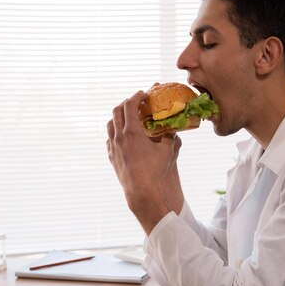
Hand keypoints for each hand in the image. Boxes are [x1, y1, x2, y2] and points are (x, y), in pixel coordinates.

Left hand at [106, 91, 183, 234]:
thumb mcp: (167, 150)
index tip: (143, 94)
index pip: (130, 105)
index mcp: (132, 131)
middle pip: (117, 111)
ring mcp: (113, 147)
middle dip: (126, 103)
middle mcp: (119, 136)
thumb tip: (174, 128)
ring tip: (128, 117)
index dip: (136, 96)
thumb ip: (169, 136)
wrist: (142, 191)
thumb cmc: (156, 170)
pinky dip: (116, 132)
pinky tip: (124, 136)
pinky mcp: (111, 156)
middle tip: (136, 103)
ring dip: (119, 117)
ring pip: (110, 124)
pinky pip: (110, 139)